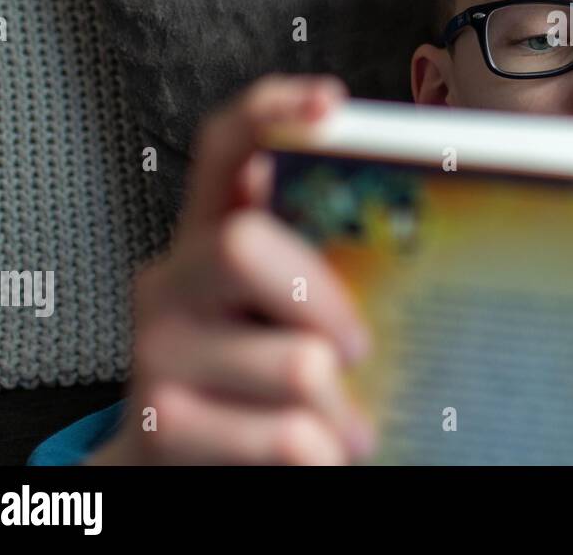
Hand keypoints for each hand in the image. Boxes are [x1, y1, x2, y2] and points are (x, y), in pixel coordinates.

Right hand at [87, 75, 377, 464]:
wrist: (176, 472)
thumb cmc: (252, 381)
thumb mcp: (277, 311)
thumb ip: (315, 262)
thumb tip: (416, 222)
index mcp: (208, 237)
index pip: (222, 147)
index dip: (269, 108)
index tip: (330, 101)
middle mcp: (169, 281)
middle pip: (242, 244)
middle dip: (325, 300)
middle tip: (358, 347)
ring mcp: (156, 353)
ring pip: (295, 362)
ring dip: (342, 407)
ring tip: (347, 426)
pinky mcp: (160, 427)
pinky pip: (286, 439)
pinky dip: (323, 454)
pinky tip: (320, 456)